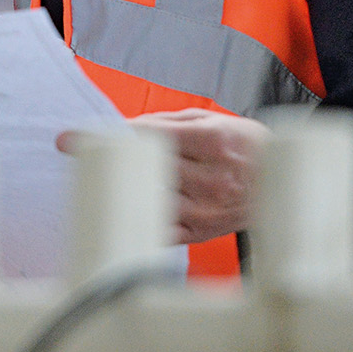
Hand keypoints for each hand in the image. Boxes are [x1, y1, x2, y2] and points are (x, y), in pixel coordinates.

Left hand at [56, 109, 270, 245]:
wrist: (282, 184)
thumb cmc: (244, 144)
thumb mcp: (210, 119)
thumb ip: (165, 122)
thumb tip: (123, 127)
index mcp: (213, 142)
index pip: (148, 136)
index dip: (108, 135)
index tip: (73, 136)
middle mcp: (211, 177)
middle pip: (144, 167)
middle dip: (105, 160)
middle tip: (70, 152)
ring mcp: (206, 209)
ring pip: (148, 199)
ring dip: (115, 190)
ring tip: (88, 179)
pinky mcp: (201, 232)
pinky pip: (159, 229)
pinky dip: (134, 219)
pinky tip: (113, 211)